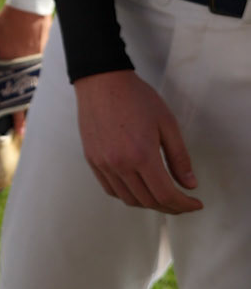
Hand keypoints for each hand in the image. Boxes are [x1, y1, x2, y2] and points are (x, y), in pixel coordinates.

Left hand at [0, 4, 51, 132]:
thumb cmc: (7, 22)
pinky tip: (31, 88)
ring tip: (28, 114)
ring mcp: (37, 63)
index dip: (16, 116)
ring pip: (34, 88)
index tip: (19, 131)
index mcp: (11, 65)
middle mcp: (27, 68)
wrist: (29, 8)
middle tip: (23, 130)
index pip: (14, 98)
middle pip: (27, 98)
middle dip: (24, 114)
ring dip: (30, 99)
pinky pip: (38, 75)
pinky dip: (34, 83)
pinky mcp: (43, 56)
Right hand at [74, 70, 200, 214]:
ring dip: (149, 204)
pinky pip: (111, 190)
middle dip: (170, 207)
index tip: (195, 204)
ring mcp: (103, 164)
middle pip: (148, 201)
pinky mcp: (92, 160)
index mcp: (142, 155)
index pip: (165, 194)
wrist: (102, 81)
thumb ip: (179, 157)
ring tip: (162, 197)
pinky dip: (128, 196)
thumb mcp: (167, 123)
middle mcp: (120, 164)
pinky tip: (139, 188)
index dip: (183, 205)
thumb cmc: (135, 97)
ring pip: (129, 199)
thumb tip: (189, 184)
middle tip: (183, 202)